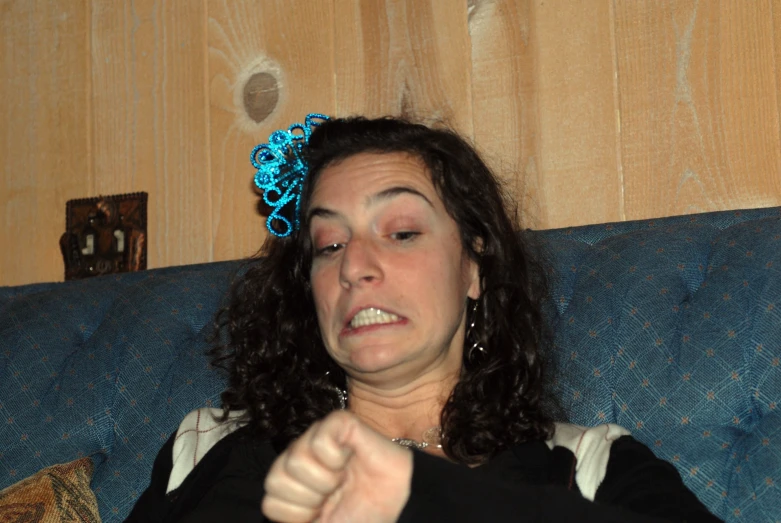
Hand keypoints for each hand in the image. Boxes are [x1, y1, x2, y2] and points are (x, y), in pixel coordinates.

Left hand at [262, 410, 413, 522]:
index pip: (269, 502)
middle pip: (276, 480)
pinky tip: (349, 458)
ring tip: (343, 477)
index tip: (323, 513)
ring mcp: (317, 436)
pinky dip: (336, 457)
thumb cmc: (362, 517)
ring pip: (295, 460)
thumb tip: (274, 514)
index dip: (298, 515)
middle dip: (310, 498)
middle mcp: (299, 456)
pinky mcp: (338, 422)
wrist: (399, 505)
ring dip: (325, 479)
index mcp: (291, 483)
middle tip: (333, 494)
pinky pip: (320, 441)